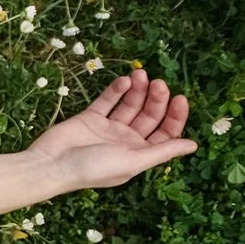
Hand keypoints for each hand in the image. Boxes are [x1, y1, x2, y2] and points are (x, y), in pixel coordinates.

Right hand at [29, 69, 198, 189]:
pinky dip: (116, 90)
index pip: (166, 133)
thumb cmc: (93, 168)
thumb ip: (163, 151)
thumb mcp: (133, 161)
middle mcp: (126, 141)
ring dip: (138, 90)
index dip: (175, 116)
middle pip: (150, 116)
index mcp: (139, 154)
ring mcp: (108, 128)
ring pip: (130, 105)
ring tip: (140, 75)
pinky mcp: (90, 117)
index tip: (179, 98)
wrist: (50, 164)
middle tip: (159, 83)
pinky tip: (124, 80)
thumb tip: (193, 145)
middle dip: (157, 99)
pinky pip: (108, 100)